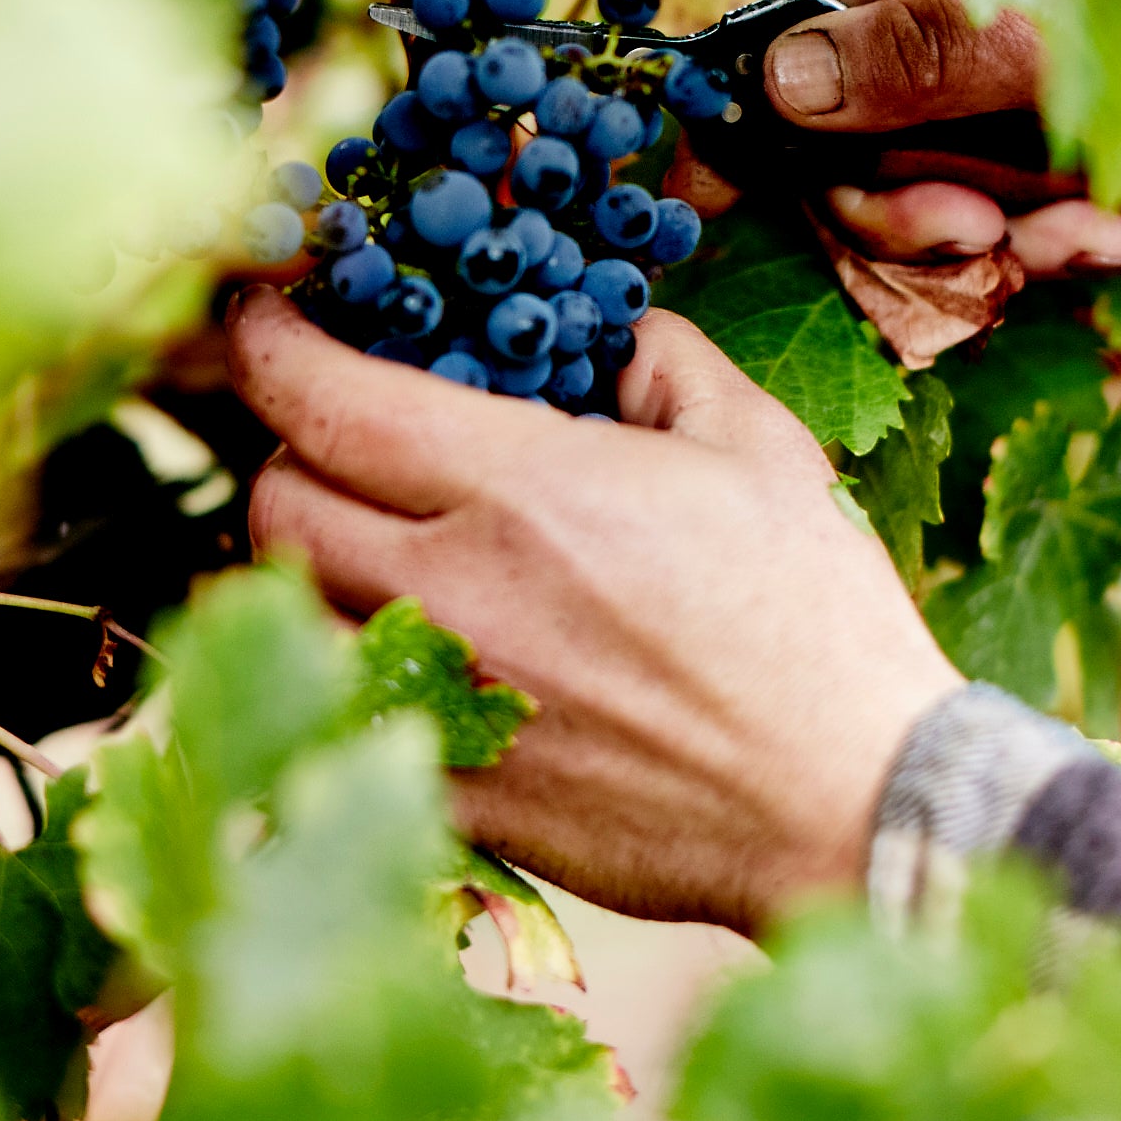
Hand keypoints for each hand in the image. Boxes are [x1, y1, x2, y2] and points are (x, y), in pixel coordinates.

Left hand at [227, 289, 960, 933]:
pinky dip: (356, 670)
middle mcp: (461, 592)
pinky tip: (419, 652)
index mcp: (526, 489)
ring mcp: (450, 705)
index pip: (323, 400)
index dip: (270, 345)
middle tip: (340, 444)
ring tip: (376, 547)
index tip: (268, 319)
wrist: (852, 800)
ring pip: (295, 617)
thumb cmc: (817, 614)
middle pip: (275, 507)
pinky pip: (347, 717)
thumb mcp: (758, 445)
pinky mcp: (460, 800)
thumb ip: (663, 363)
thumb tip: (609, 332)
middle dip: (292, 457)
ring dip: (314, 566)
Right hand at [684, 0, 1120, 280]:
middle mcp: (924, 20)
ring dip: (1002, 246)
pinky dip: (1052, 251)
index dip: (741, 126)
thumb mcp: (1050, 36)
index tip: (703, 206)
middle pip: (836, 152)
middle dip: (910, 215)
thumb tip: (777, 85)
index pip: (779, 37)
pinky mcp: (1023, 157)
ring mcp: (970, 95)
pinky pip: (990, 234)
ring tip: (1093, 235)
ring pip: (915, 209)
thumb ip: (908, 63)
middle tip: (983, 238)